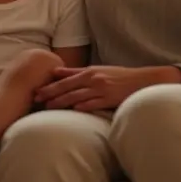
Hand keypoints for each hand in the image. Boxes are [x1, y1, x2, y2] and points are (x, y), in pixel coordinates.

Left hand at [34, 65, 180, 112]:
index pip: (65, 79)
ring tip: (48, 107)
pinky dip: (81, 106)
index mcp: (89, 71)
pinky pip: (93, 103)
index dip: (50, 85)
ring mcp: (102, 89)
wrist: (144, 81)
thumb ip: (77, 72)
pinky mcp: (110, 98)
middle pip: (67, 87)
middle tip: (36, 99)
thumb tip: (56, 72)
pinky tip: (71, 110)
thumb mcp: (98, 71)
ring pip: (77, 95)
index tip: (36, 90)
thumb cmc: (120, 77)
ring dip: (61, 101)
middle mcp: (93, 78)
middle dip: (50, 93)